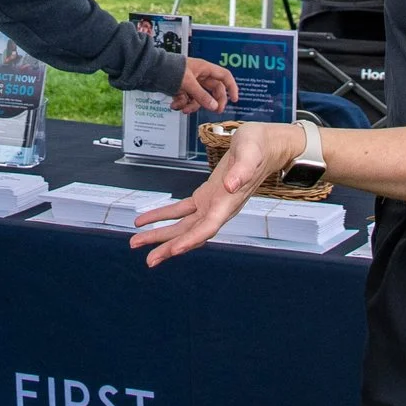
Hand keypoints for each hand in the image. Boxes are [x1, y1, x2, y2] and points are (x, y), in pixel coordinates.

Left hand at [130, 121, 302, 266]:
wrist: (267, 145)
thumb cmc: (259, 146)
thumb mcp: (250, 151)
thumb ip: (242, 169)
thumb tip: (230, 185)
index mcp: (228, 202)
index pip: (208, 227)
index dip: (190, 240)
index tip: (173, 250)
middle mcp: (219, 209)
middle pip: (191, 234)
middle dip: (169, 246)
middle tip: (149, 259)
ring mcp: (212, 205)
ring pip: (184, 226)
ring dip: (162, 235)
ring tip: (138, 243)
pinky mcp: (206, 196)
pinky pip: (182, 211)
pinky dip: (163, 215)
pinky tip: (146, 220)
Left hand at [169, 57, 236, 113]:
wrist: (150, 70)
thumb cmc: (170, 70)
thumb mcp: (188, 84)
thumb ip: (202, 96)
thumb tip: (214, 107)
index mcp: (205, 69)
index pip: (224, 76)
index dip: (232, 87)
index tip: (235, 100)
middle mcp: (200, 75)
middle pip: (213, 90)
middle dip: (211, 101)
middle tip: (215, 111)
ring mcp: (191, 83)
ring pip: (199, 98)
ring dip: (192, 105)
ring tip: (182, 109)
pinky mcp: (182, 89)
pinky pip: (188, 99)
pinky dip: (182, 103)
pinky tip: (174, 105)